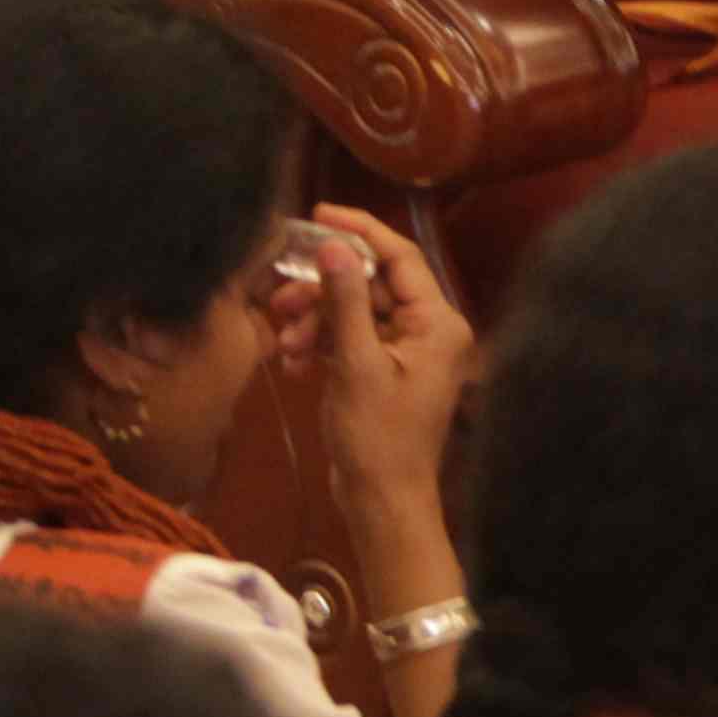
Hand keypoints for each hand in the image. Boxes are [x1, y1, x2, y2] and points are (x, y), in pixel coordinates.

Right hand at [304, 205, 474, 498]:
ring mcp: (409, 352)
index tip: (318, 214)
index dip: (359, 231)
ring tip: (284, 345)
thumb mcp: (356, 365)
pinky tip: (295, 365)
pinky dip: (322, 346)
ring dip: (315, 323)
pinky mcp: (386, 372)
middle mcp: (430, 330)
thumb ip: (345, 301)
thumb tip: (333, 246)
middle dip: (322, 292)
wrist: (383, 502)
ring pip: (355, 313)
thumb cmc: (378, 439)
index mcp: (438, 323)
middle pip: (371, 285)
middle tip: (279, 301)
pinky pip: (352, 340)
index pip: (400, 256)